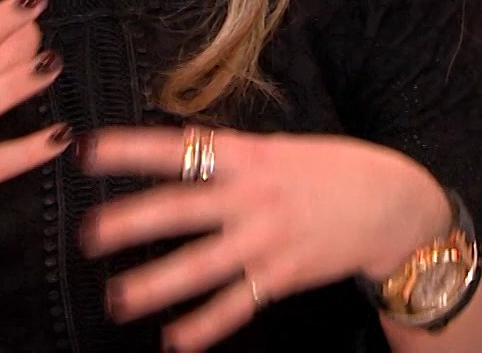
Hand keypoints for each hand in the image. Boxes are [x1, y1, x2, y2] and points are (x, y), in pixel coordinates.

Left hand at [80, 127, 452, 350]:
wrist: (394, 204)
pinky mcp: (282, 275)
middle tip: (87, 235)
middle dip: (131, 223)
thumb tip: (185, 151)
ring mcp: (267, 239)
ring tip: (116, 299)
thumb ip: (233, 156)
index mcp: (248, 156)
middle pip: (180, 210)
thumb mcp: (280, 148)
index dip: (131, 150)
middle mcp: (252, 197)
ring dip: (156, 285)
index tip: (88, 151)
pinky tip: (174, 340)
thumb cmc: (332, 170)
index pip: (179, 149)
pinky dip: (205, 326)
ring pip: (201, 266)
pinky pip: (236, 304)